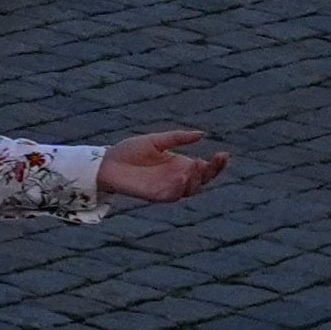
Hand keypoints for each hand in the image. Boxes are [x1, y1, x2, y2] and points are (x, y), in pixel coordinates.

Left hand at [95, 129, 229, 205]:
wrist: (107, 162)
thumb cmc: (129, 151)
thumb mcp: (156, 141)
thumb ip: (178, 138)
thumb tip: (202, 134)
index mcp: (180, 165)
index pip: (205, 168)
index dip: (217, 164)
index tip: (223, 154)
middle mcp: (177, 178)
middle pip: (203, 180)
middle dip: (212, 171)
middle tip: (216, 159)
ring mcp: (168, 188)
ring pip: (191, 189)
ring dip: (197, 178)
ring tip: (196, 164)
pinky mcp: (156, 195)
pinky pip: (173, 195)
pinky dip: (180, 188)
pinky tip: (182, 177)